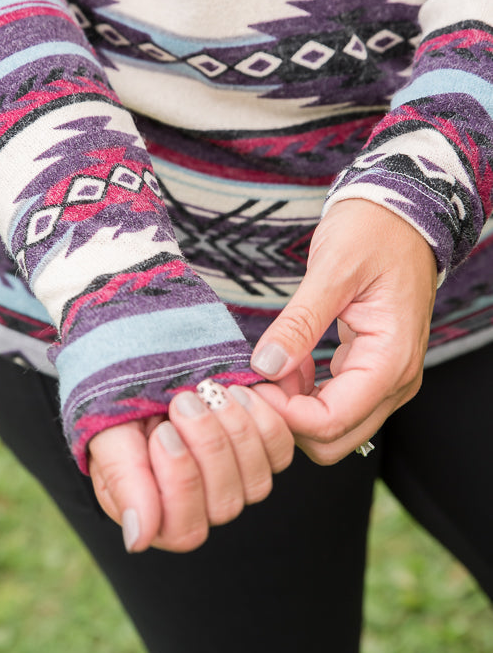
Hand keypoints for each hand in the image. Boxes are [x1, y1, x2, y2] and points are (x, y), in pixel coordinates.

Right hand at [88, 385, 292, 552]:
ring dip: (235, 430)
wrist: (148, 376)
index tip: (162, 430)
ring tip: (209, 389)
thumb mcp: (111, 439)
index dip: (179, 479)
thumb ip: (124, 484)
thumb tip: (137, 540)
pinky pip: (279, 451)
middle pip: (225, 503)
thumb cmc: (121, 412)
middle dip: (207, 445)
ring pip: (257, 482)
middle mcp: (204, 510)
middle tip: (183, 399)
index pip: (185, 528)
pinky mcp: (264, 455)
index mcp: (159, 519)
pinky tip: (238, 391)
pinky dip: (264, 419)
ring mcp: (238, 484)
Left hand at [250, 199, 437, 463]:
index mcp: (391, 360)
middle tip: (254, 381)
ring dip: (293, 408)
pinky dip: (304, 394)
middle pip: (333, 440)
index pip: (332, 422)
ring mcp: (384, 380)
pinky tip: (287, 361)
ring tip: (269, 364)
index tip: (252, 385)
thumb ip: (299, 322)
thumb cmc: (373, 233)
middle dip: (287, 420)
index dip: (284, 416)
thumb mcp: (331, 270)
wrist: (400, 213)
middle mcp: (394, 381)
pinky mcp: (369, 371)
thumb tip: (265, 365)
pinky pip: (333, 403)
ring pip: (332, 427)